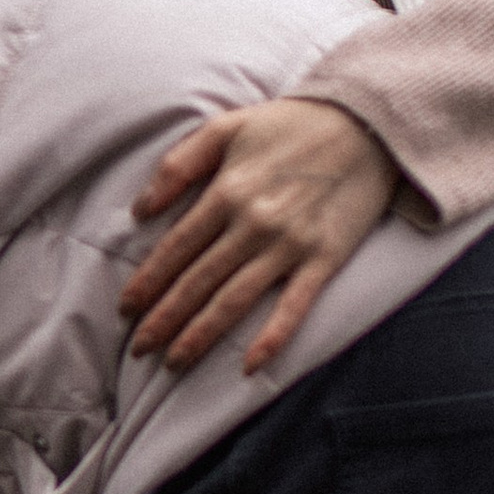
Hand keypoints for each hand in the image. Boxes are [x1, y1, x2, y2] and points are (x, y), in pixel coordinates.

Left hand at [120, 98, 398, 375]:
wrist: (368, 125)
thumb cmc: (291, 125)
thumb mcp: (227, 128)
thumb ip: (179, 165)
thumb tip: (140, 210)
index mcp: (226, 191)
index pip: (175, 248)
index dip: (146, 282)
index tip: (125, 310)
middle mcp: (252, 223)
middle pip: (197, 282)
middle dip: (163, 319)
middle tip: (139, 349)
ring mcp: (289, 245)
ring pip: (233, 300)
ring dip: (200, 335)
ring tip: (174, 362)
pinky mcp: (324, 259)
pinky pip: (294, 307)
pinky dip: (272, 339)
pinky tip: (249, 368)